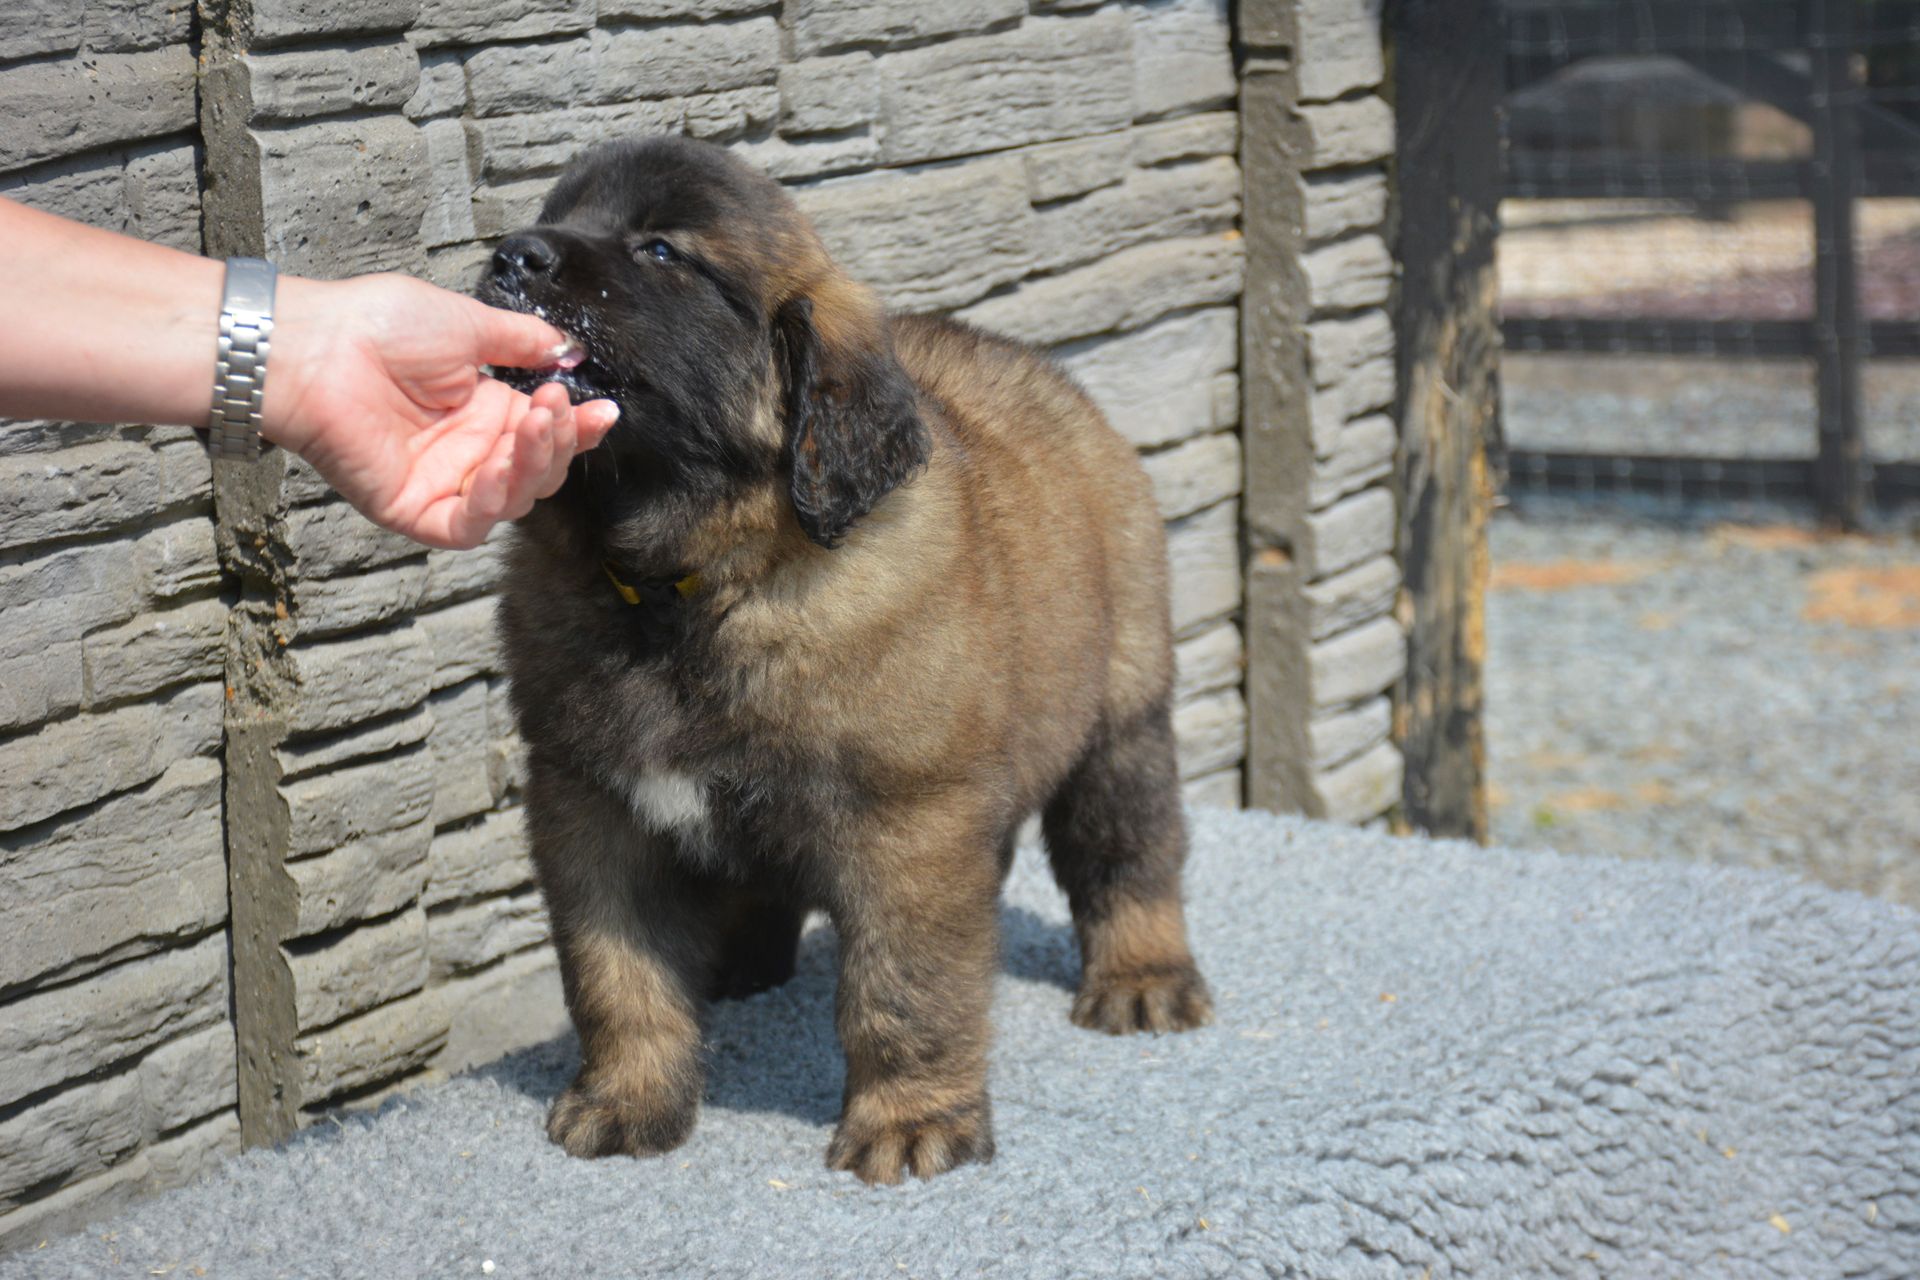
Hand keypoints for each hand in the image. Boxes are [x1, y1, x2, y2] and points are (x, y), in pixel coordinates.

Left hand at [262, 272, 619, 549]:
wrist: (316, 346)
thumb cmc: (376, 326)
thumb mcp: (468, 325)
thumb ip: (521, 342)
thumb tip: (567, 348)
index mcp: (482, 412)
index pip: (545, 433)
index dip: (576, 426)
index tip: (604, 410)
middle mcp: (467, 452)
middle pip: (538, 471)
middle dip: (558, 440)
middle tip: (557, 403)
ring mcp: (442, 484)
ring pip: (514, 499)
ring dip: (534, 463)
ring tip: (535, 421)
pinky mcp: (415, 510)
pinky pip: (471, 524)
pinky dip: (495, 497)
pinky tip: (502, 460)